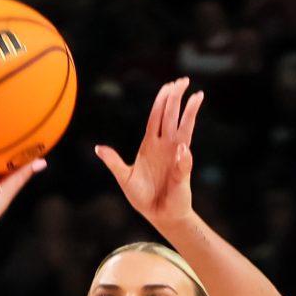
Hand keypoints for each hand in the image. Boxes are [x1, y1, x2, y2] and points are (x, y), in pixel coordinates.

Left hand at [95, 78, 201, 228]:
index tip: (169, 85)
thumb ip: (114, 162)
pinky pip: (184, 154)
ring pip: (183, 127)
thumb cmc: (143, 197)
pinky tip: (186, 137)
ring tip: (197, 94)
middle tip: (183, 80)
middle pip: (171, 115)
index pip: (156, 116)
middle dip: (176, 97)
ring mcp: (176, 154)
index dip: (162, 100)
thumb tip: (98, 148)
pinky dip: (185, 147)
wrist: (159, 215)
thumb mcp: (124, 178)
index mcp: (150, 144)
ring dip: (189, 111)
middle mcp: (165, 145)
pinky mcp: (182, 168)